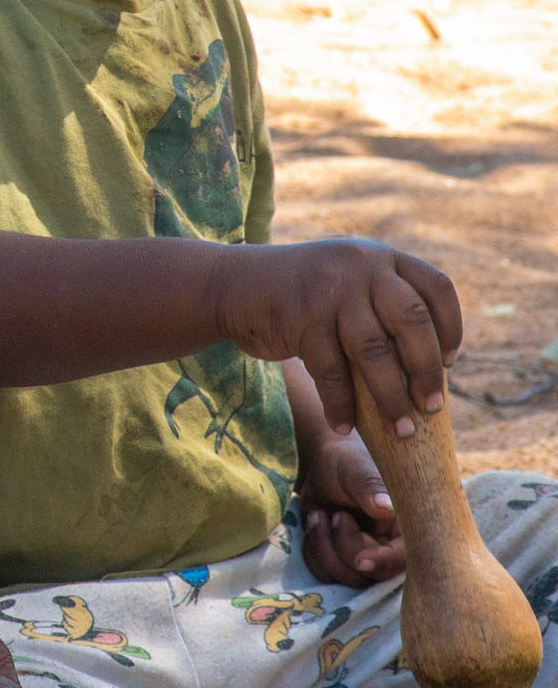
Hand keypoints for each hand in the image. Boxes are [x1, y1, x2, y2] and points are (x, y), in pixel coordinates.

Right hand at [211, 237, 461, 438]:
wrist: (236, 285)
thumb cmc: (304, 296)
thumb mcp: (350, 282)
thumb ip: (386, 303)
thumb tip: (435, 367)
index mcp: (381, 256)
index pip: (436, 288)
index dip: (451, 329)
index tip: (450, 363)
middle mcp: (360, 265)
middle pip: (413, 322)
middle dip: (426, 372)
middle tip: (430, 408)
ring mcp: (330, 289)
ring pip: (375, 353)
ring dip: (391, 399)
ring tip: (400, 430)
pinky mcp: (302, 317)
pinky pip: (333, 372)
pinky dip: (341, 406)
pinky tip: (344, 426)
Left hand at [297, 428, 403, 587]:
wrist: (323, 469)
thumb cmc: (346, 463)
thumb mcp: (355, 470)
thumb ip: (369, 486)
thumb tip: (387, 506)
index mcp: (403, 528)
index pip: (403, 558)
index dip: (382, 562)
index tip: (360, 559)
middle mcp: (387, 548)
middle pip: (371, 575)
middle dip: (343, 547)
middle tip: (335, 514)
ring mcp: (363, 557)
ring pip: (345, 578)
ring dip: (323, 546)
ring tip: (321, 515)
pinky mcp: (340, 561)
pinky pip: (323, 573)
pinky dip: (311, 550)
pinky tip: (314, 522)